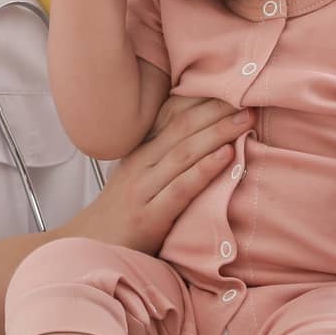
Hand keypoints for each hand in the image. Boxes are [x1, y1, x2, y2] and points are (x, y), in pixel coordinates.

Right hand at [62, 94, 252, 252]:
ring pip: (183, 153)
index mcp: (140, 153)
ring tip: (245, 119)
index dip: (202, 100)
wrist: (87, 249)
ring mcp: (143, 189)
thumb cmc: (122, 216)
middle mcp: (140, 165)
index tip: (231, 85)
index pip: (172, 117)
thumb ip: (163, 159)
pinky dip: (204, 170)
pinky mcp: (149, 217)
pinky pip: (180, 188)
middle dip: (216, 111)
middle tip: (248, 96)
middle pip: (182, 129)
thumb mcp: (138, 179)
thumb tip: (201, 140)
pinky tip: (226, 155)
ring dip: (217, 133)